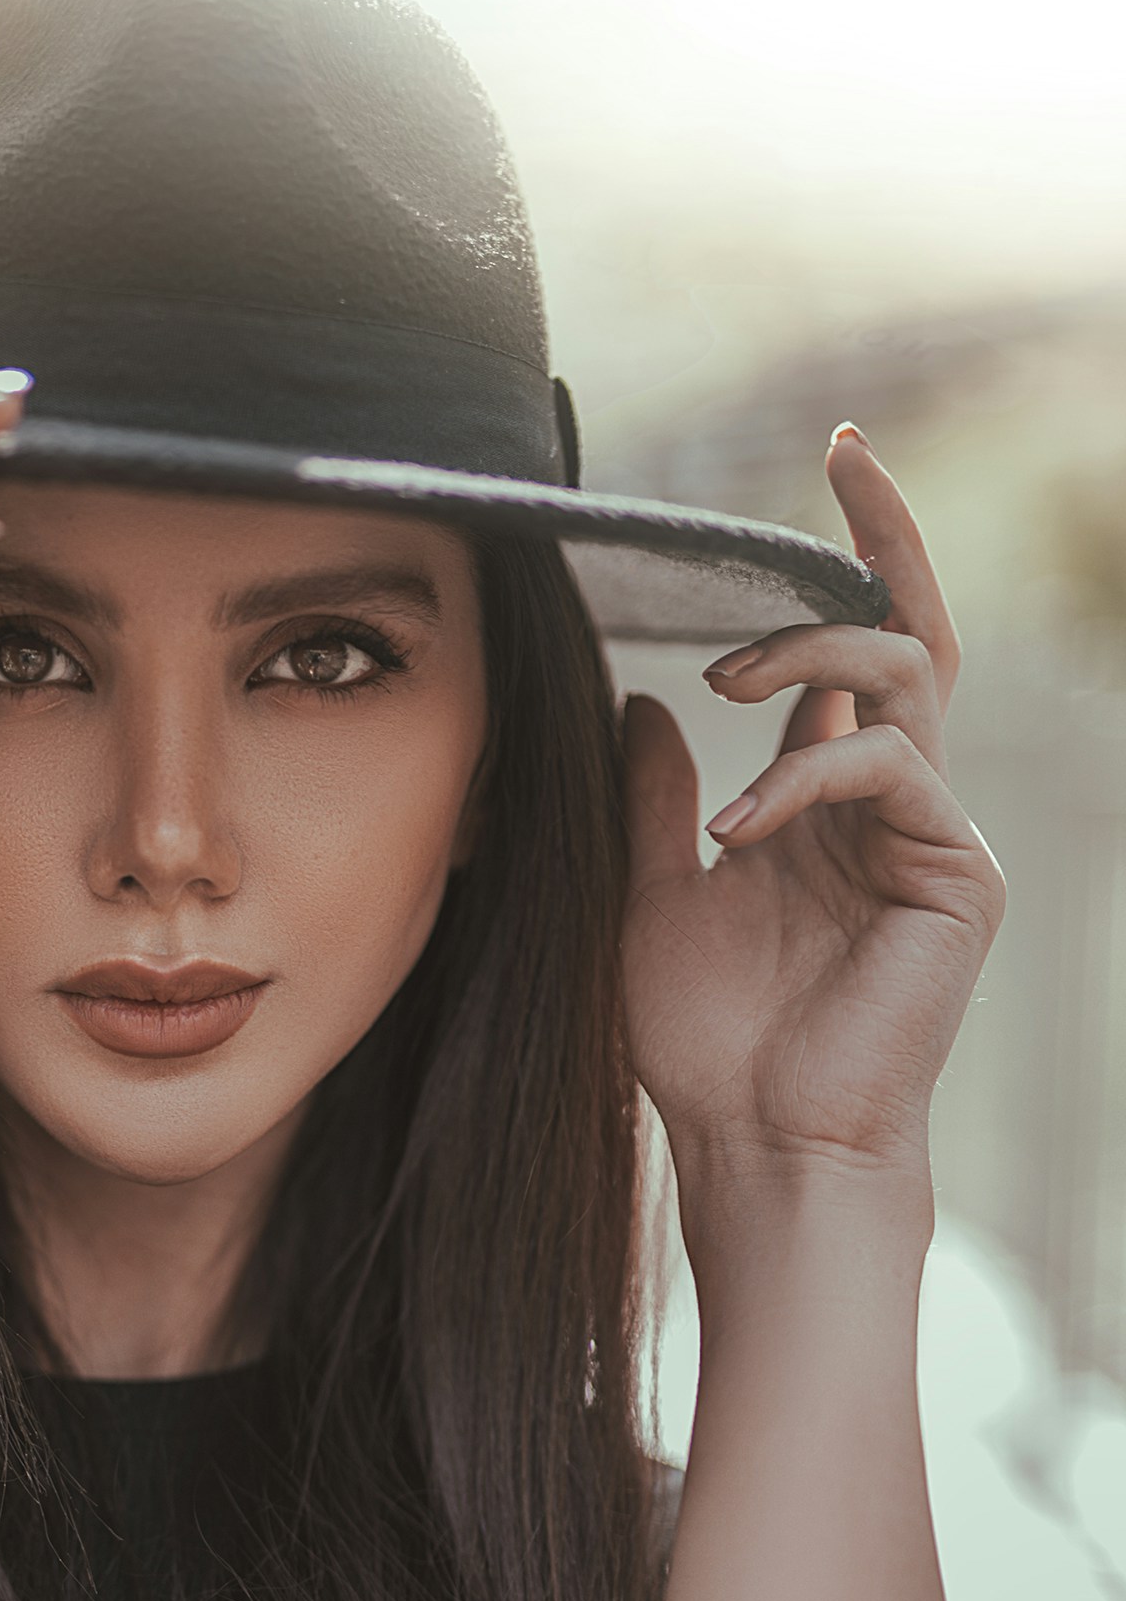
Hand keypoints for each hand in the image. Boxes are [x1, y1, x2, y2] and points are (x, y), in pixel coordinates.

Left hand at [620, 427, 1003, 1196]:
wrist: (756, 1143)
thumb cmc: (708, 1042)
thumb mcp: (654, 896)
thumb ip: (659, 800)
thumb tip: (642, 701)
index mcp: (831, 803)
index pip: (853, 654)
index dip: (848, 559)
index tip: (830, 457)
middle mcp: (894, 805)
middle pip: (915, 634)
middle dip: (885, 538)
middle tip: (835, 465)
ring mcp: (934, 835)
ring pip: (905, 678)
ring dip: (812, 653)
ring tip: (726, 680)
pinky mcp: (959, 875)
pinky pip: (891, 770)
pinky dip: (805, 775)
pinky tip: (737, 825)